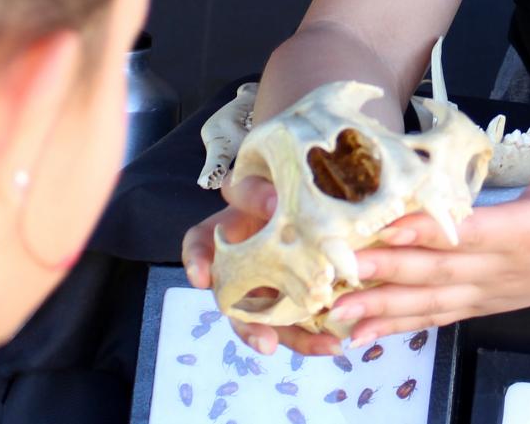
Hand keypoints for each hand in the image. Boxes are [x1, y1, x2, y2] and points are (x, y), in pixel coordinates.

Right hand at [180, 175, 344, 357]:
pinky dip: (314, 335)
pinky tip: (333, 344)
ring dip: (291, 339)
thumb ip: (258, 192)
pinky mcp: (291, 298)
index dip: (196, 261)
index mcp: (222, 236)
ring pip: (270, 321)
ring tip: (318, 347)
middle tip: (264, 342)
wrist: (301, 194)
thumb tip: (274, 201)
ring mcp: (266, 287)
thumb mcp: (260, 183)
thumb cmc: (272, 186)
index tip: (199, 276)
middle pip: (234, 304)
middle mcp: (239, 269)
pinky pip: (297, 322)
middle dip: (248, 327)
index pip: (198, 245)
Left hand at [328, 122, 529, 344]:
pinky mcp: (484, 303)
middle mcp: (503, 269)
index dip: (427, 231)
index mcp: (526, 233)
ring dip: (384, 307)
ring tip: (340, 310)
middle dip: (387, 272)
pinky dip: (400, 326)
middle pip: (438, 271)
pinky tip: (363, 332)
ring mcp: (491, 291)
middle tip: (341, 269)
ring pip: (431, 301)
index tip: (385, 228)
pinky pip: (438, 316)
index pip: (469, 233)